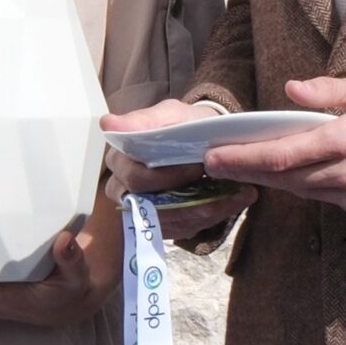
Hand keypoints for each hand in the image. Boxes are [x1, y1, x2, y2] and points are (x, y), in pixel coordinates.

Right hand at [102, 100, 255, 240]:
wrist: (201, 139)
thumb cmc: (182, 125)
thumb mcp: (169, 115)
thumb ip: (144, 121)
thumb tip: (108, 123)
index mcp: (119, 159)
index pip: (135, 178)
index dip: (168, 176)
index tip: (198, 165)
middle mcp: (123, 189)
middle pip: (150, 206)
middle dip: (188, 197)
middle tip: (219, 180)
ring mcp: (142, 211)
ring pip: (170, 222)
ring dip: (206, 210)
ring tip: (238, 194)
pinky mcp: (162, 224)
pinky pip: (183, 229)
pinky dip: (211, 217)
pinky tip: (233, 201)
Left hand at [202, 76, 345, 220]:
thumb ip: (326, 91)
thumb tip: (291, 89)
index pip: (283, 155)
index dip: (245, 158)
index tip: (216, 156)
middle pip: (285, 177)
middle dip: (247, 170)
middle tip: (215, 163)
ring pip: (302, 190)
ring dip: (272, 180)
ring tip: (245, 166)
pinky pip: (325, 200)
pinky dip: (307, 186)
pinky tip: (292, 174)